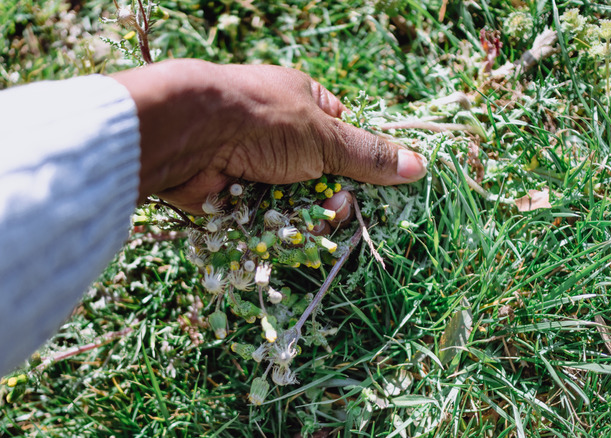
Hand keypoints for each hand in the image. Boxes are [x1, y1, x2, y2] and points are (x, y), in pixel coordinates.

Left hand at [112, 59, 426, 212]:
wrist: (192, 135)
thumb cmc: (264, 120)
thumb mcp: (324, 136)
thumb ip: (367, 155)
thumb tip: (419, 166)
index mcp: (301, 103)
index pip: (339, 134)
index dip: (354, 159)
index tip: (368, 181)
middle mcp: (277, 131)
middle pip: (319, 174)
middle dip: (330, 195)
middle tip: (334, 206)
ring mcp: (253, 162)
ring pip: (293, 200)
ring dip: (304, 214)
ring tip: (308, 220)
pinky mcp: (233, 192)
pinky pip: (264, 216)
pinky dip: (274, 225)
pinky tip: (281, 230)